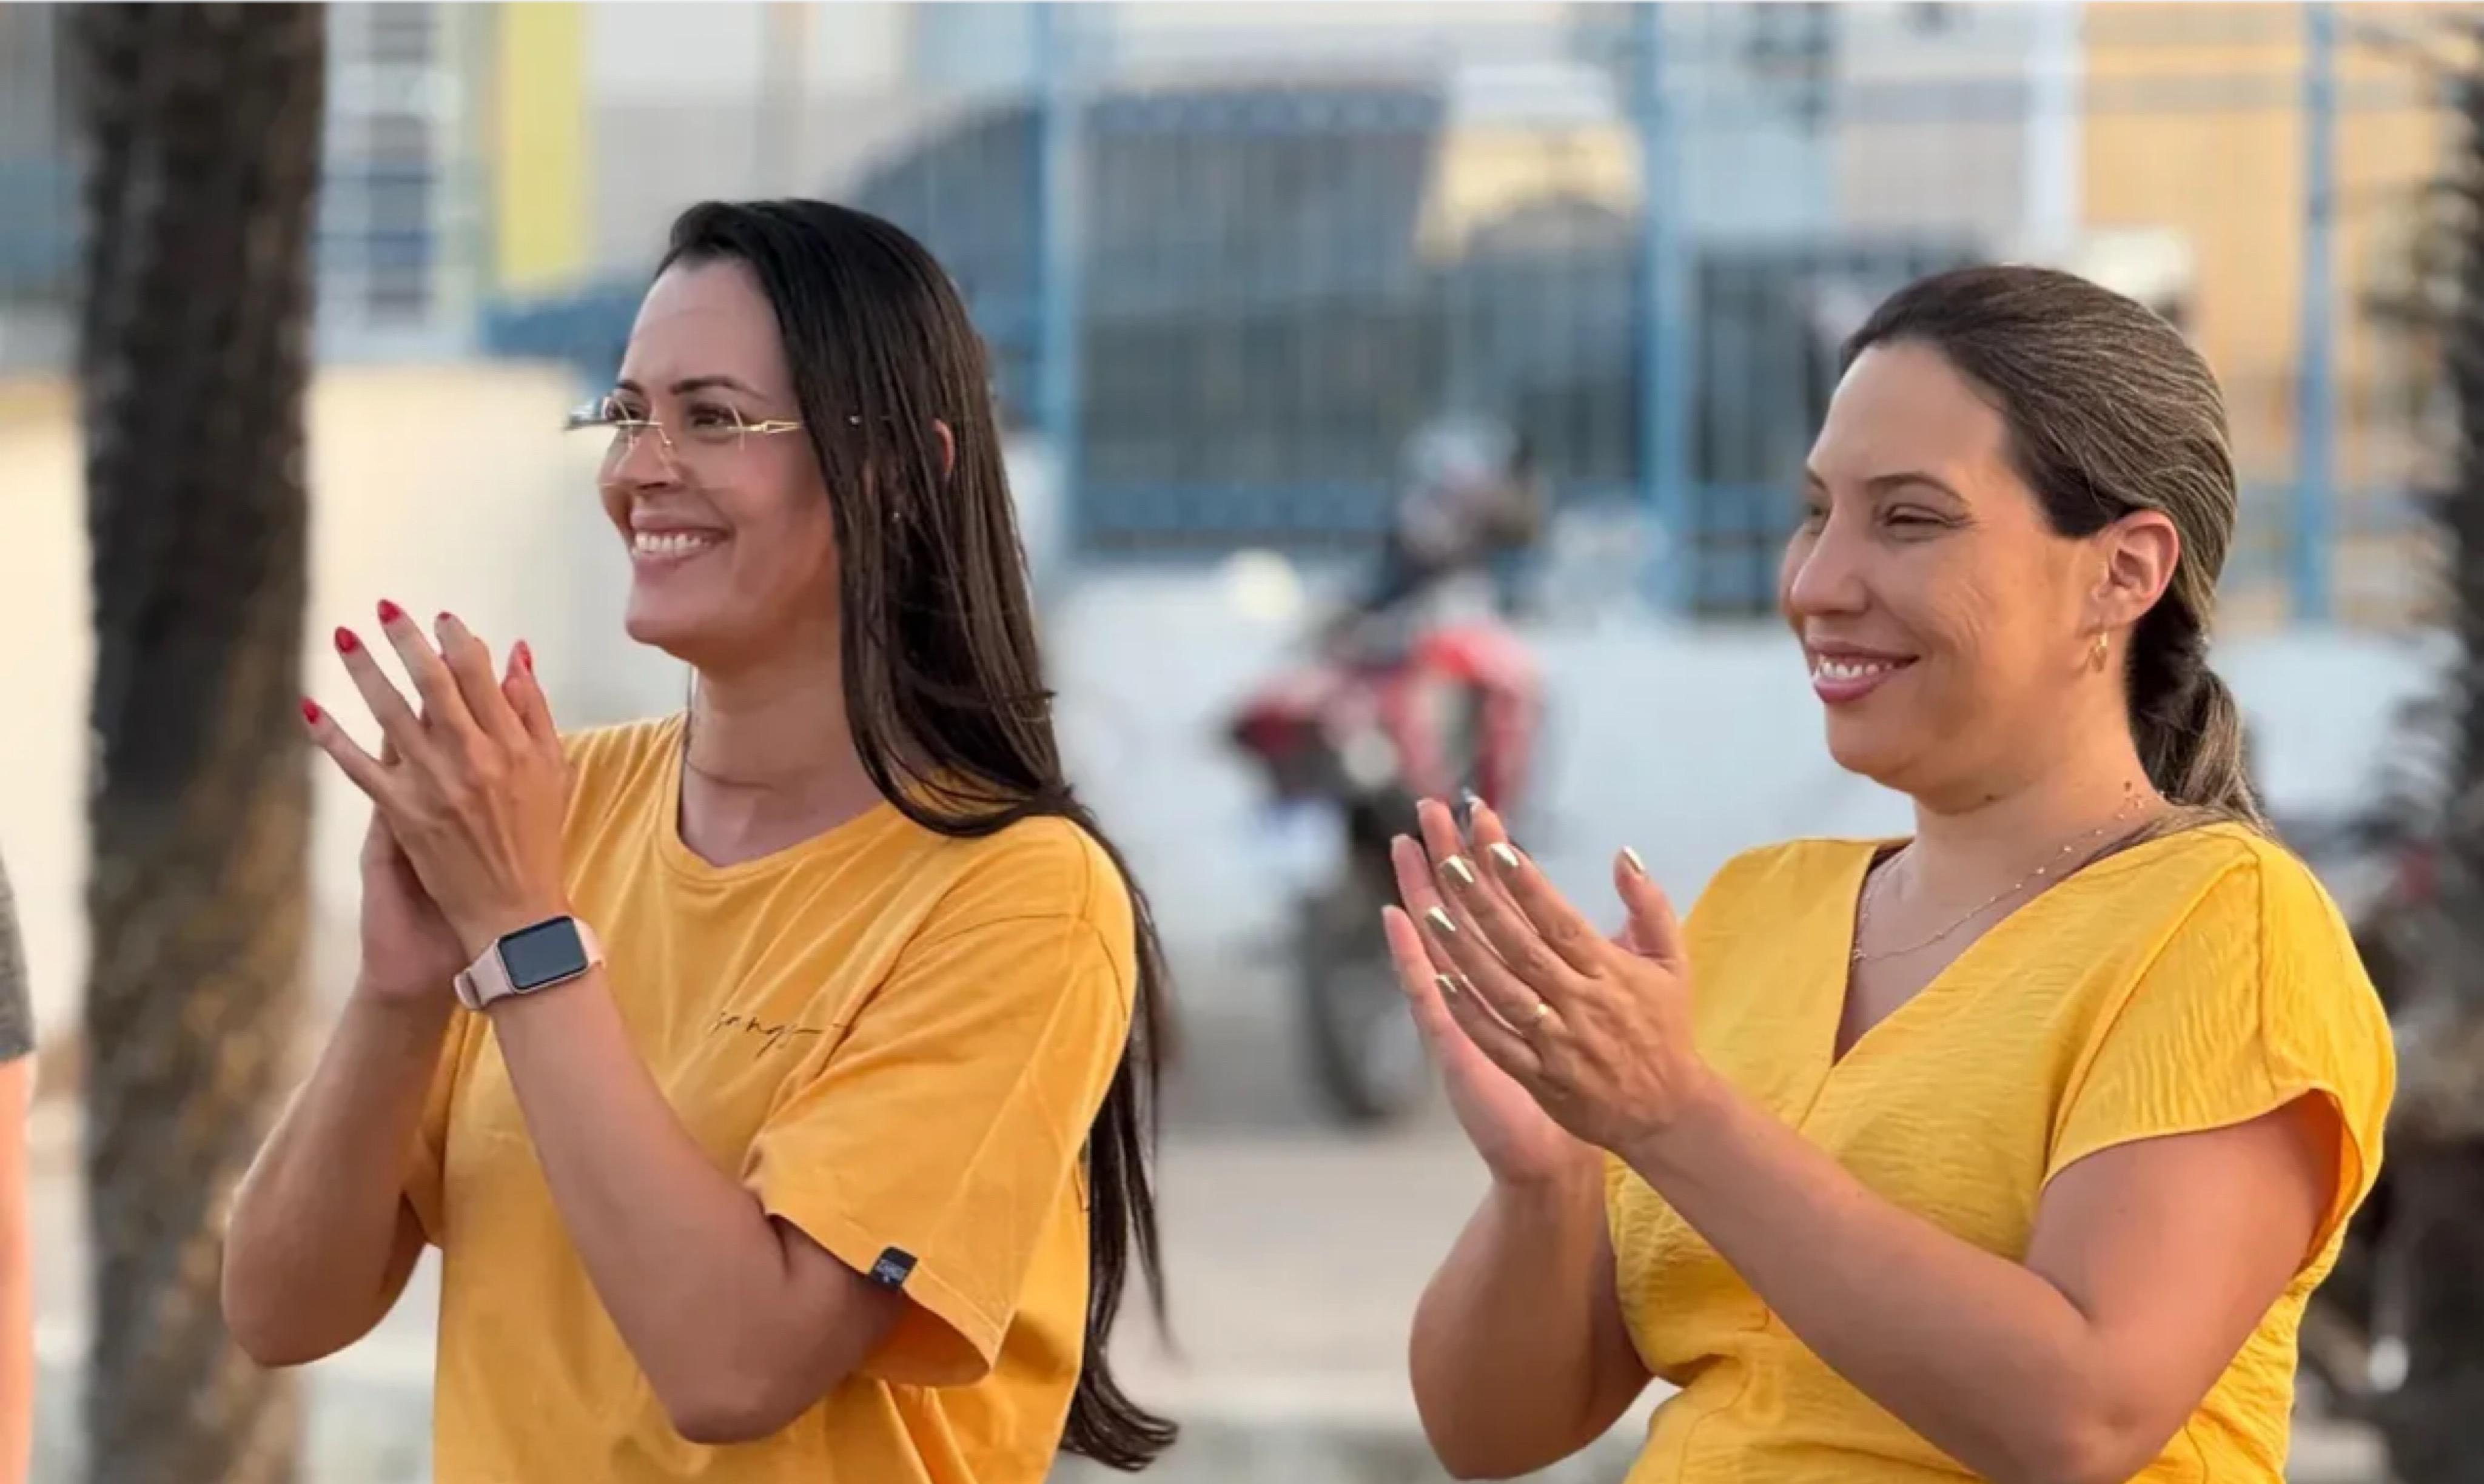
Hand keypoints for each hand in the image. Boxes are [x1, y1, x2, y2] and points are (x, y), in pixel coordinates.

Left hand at [305, 603, 569, 959]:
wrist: (514, 912)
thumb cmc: (539, 840)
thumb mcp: (553, 770)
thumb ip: (535, 710)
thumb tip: (517, 655)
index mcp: (511, 744)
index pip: (479, 675)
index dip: (457, 641)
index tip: (442, 619)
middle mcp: (471, 757)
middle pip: (432, 683)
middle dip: (407, 640)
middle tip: (385, 608)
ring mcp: (433, 784)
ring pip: (390, 714)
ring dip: (364, 671)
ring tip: (344, 637)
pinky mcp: (402, 813)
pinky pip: (358, 767)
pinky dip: (332, 738)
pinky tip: (310, 708)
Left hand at [1404, 798, 1714, 1161]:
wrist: (1667, 1112)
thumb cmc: (1664, 1028)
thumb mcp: (1672, 962)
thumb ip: (1649, 906)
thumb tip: (1624, 854)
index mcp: (1609, 972)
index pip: (1560, 920)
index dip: (1527, 885)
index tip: (1496, 849)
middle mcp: (1580, 1003)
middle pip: (1523, 948)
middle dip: (1484, 905)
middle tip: (1450, 864)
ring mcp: (1556, 1042)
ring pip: (1502, 991)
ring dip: (1465, 953)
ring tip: (1432, 915)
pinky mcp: (1539, 1076)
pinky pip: (1497, 1041)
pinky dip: (1469, 1012)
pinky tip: (1438, 981)